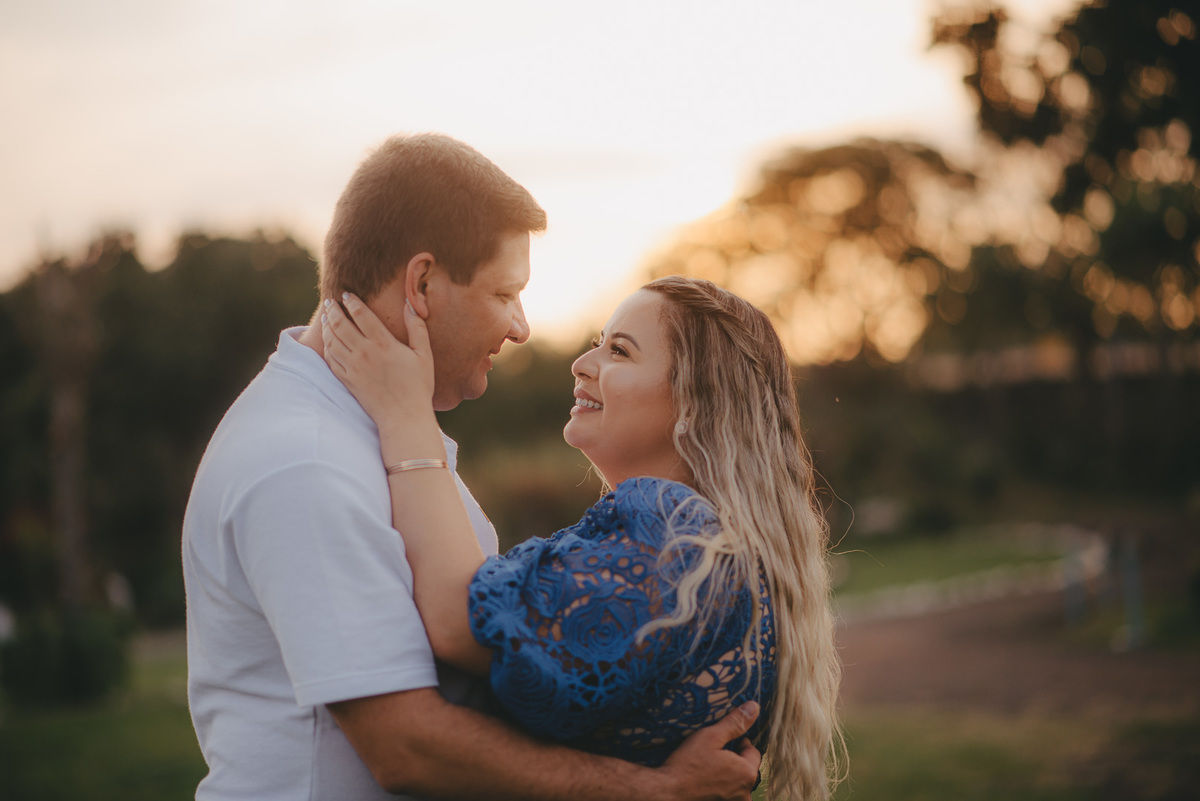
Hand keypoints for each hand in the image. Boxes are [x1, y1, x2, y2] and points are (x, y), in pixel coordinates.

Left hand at [321, 293, 435, 432]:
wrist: (403, 416)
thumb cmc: (418, 386)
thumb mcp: (424, 355)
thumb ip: (417, 328)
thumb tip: (410, 305)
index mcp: (383, 344)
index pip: (361, 315)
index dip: (352, 302)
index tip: (347, 294)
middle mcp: (364, 353)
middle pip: (341, 325)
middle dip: (334, 310)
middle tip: (331, 302)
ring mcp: (353, 367)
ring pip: (332, 341)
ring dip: (327, 326)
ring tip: (326, 318)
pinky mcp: (348, 380)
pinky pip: (331, 359)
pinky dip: (327, 347)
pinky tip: (329, 342)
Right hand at [658, 702, 761, 800]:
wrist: (666, 792)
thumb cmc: (687, 764)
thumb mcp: (711, 736)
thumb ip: (735, 723)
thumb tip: (754, 707)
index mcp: (747, 773)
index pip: (753, 752)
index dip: (740, 742)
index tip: (723, 740)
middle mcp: (745, 794)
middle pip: (746, 769)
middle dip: (735, 760)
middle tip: (714, 753)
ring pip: (737, 784)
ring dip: (728, 775)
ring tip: (708, 767)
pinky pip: (727, 794)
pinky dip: (720, 787)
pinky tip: (705, 781)